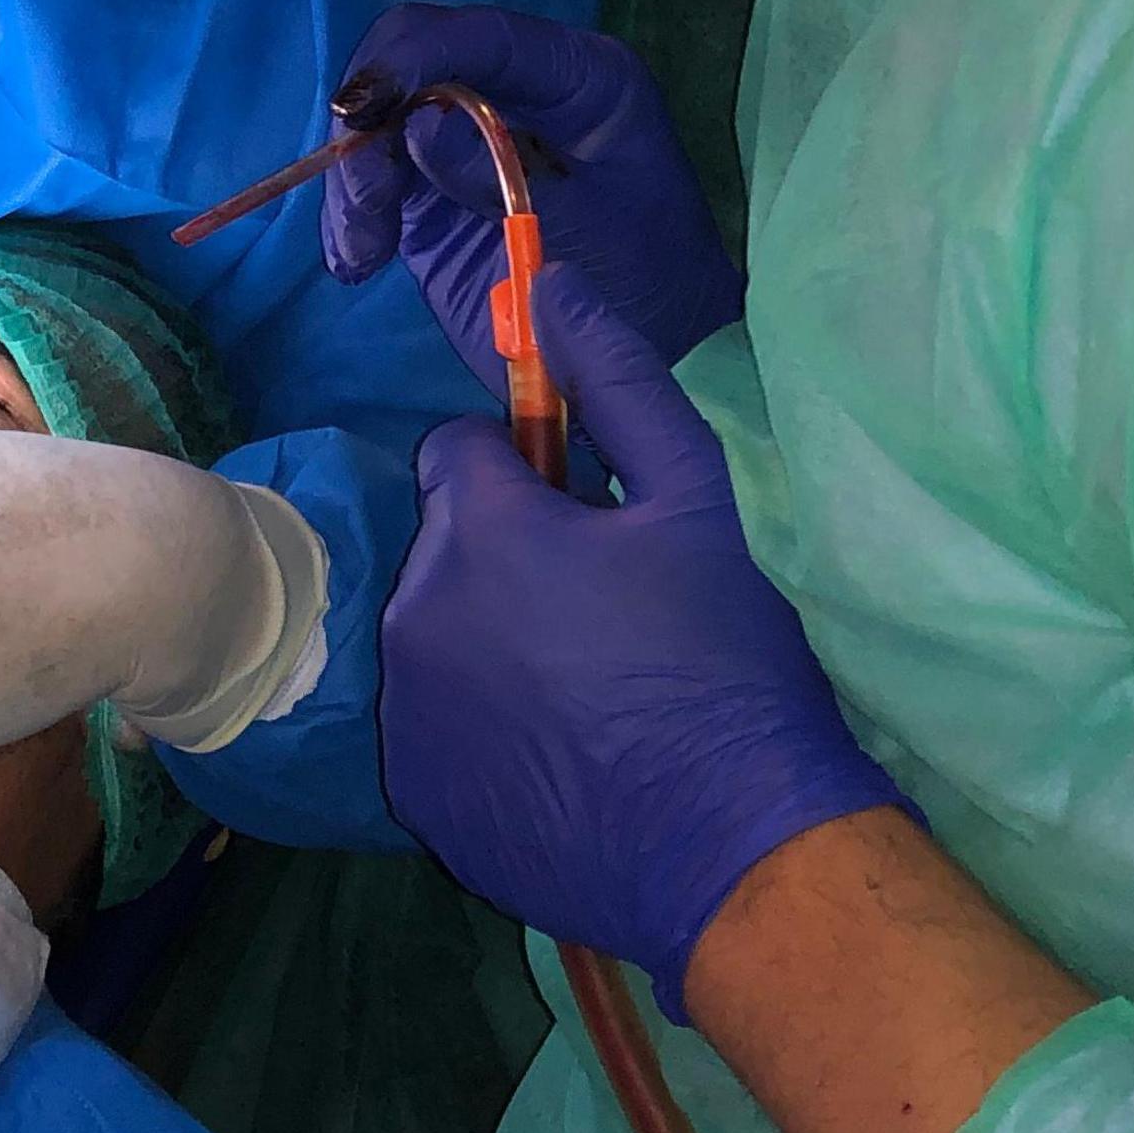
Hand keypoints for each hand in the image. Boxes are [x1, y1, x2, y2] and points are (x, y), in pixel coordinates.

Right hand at [322, 4, 742, 394]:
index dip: (414, 56)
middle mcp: (516, 90)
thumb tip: (415, 126)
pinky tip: (356, 261)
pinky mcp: (435, 191)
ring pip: (380, 122)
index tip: (363, 105)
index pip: (483, 36)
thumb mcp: (588, 228)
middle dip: (372, 119)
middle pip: (413, 61)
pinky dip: (352, 216)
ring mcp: (469, 137)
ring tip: (363, 253)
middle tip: (364, 200)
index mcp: (575, 75)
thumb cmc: (647, 280)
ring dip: (355, 178)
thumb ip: (502, 176)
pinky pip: (375, 181)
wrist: (659, 347)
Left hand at [377, 264, 908, 1017]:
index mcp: (473, 531)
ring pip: (435, 634)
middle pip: (445, 547)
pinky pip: (436, 723)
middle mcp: (410, 613)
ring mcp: (404, 711)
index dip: (528, 476)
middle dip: (508, 558)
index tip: (592, 521)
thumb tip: (550, 284)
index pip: (459, 454)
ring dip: (490, 640)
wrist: (730, 848)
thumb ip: (617, 381)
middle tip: (607, 614)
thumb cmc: (724, 661)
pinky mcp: (414, 791)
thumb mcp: (696, 499)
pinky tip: (562, 756)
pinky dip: (482, 725)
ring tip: (590, 691)